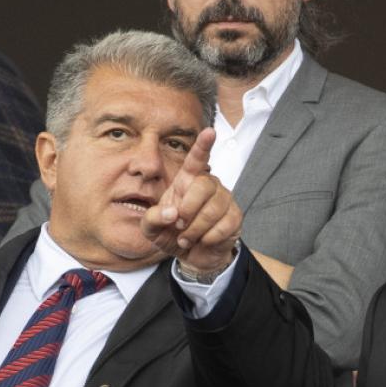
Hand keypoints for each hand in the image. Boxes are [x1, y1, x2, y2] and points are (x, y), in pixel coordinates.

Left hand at [140, 128, 241, 271]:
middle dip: (188, 209)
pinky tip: (201, 241)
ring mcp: (224, 200)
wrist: (190, 255)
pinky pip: (225, 225)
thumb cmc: (170, 234)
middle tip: (178, 225)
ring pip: (214, 208)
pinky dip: (208, 238)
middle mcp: (208, 185)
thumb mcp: (151, 228)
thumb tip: (171, 213)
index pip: (196, 159)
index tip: (210, 131)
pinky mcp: (234, 217)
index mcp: (186, 181)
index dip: (203, 146)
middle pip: (203, 186)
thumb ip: (152, 219)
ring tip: (186, 237)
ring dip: (196, 228)